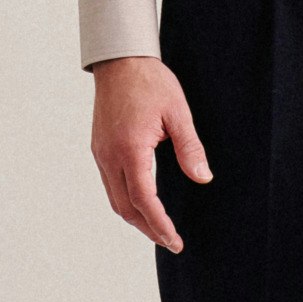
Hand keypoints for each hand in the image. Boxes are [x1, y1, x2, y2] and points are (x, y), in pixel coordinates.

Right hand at [89, 55, 211, 251]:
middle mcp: (110, 155)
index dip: (159, 224)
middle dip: (147, 228)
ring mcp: (101, 152)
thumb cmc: (150, 82)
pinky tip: (141, 203)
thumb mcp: (178, 113)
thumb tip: (202, 177)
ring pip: (114, 199)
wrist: (120, 60)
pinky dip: (125, 201)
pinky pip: (110, 184)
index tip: (174, 240)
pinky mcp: (99, 147)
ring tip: (157, 229)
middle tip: (170, 241)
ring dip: (135, 217)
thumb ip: (190, 148)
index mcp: (130, 149)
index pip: (144, 200)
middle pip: (125, 207)